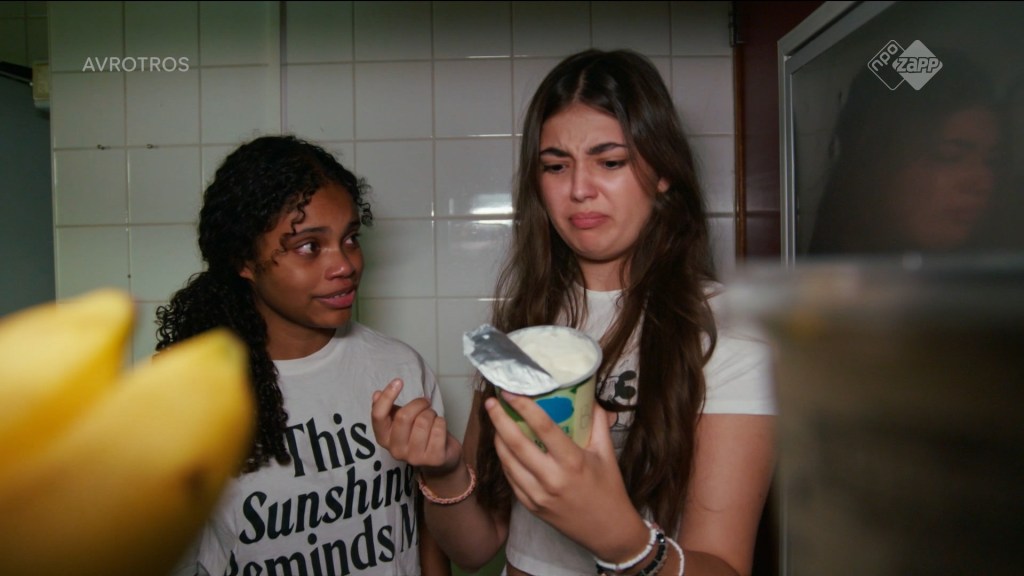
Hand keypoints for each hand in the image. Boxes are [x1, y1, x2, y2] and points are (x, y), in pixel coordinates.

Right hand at [371, 378, 462, 475]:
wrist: (440, 458)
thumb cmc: (418, 434)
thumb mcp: (400, 421)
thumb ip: (387, 409)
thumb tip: (376, 394)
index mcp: (384, 438)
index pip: (378, 416)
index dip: (387, 396)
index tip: (398, 381)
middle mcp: (396, 450)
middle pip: (404, 416)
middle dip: (418, 403)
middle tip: (425, 403)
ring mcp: (414, 457)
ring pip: (424, 421)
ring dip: (431, 413)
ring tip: (432, 419)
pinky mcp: (434, 458)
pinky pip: (439, 428)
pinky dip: (442, 422)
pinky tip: (439, 429)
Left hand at [485, 391, 648, 562]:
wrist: (608, 531)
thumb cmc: (609, 489)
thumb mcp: (607, 453)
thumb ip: (597, 422)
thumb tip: (589, 395)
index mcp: (573, 462)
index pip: (543, 427)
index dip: (524, 407)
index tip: (510, 392)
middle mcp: (552, 478)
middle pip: (516, 443)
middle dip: (499, 419)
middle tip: (491, 403)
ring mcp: (538, 495)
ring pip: (508, 462)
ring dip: (498, 439)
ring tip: (496, 422)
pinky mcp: (531, 507)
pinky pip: (511, 479)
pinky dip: (505, 461)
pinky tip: (505, 448)